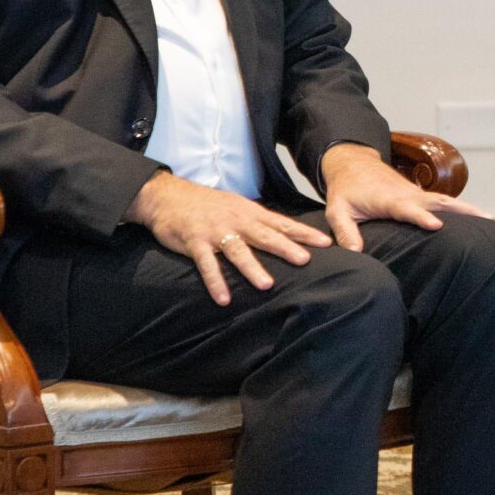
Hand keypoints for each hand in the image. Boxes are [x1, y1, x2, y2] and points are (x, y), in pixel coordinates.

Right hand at [128, 172, 331, 305]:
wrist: (168, 195)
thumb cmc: (208, 205)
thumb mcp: (238, 207)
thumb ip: (259, 222)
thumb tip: (287, 235)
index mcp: (250, 212)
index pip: (282, 223)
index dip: (303, 233)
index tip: (326, 243)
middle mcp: (236, 221)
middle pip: (265, 235)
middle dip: (286, 247)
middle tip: (305, 260)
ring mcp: (215, 231)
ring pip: (237, 250)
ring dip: (252, 267)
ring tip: (267, 284)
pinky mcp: (194, 242)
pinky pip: (206, 264)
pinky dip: (215, 281)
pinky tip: (224, 299)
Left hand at [319, 141, 491, 251]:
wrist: (353, 163)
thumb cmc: (346, 189)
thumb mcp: (337, 210)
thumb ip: (345, 232)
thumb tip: (355, 254)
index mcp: (388, 199)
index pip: (407, 208)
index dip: (421, 217)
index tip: (437, 226)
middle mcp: (407, 194)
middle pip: (439, 201)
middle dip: (462, 210)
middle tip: (486, 218)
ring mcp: (416, 193)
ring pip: (446, 200)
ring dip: (468, 208)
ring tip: (492, 219)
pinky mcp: (420, 195)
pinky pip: (443, 202)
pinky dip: (461, 208)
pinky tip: (477, 218)